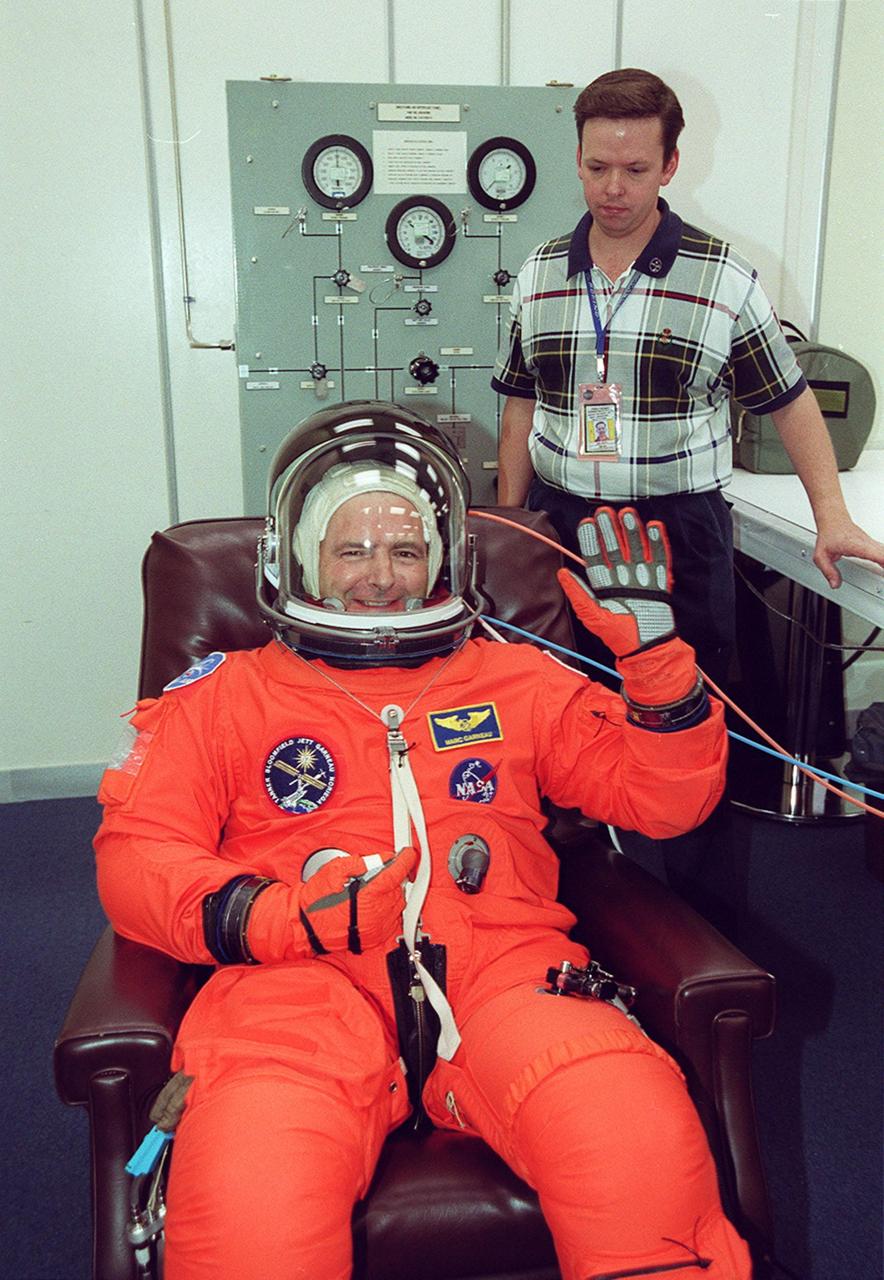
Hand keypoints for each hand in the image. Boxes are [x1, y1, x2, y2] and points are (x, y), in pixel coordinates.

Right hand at [299, 845, 416, 953]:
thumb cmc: (317, 901)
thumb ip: (357, 862)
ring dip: (389, 892)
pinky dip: (386, 908)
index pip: (396, 874)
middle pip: (398, 887)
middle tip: (376, 872)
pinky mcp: (377, 936)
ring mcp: (378, 926)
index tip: (408, 854)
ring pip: (397, 902)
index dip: (405, 861)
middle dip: (392, 876)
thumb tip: (377, 859)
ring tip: (369, 890)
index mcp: (367, 895)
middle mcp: (376, 912)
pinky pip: (392, 917)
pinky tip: (370, 904)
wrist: (307, 928)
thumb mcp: (332, 870)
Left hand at [557, 506, 675, 657]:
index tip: (587, 522)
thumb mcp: (594, 616)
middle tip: (605, 511)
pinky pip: (659, 558)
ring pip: (636, 548)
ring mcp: (642, 579)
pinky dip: (658, 543)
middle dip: (610, 530)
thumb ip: (578, 594)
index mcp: (604, 586)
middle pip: (616, 548)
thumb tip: (561, 573)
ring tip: (627, 513)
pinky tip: (654, 526)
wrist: (648, 647)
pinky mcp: (659, 582)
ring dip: (632, 531)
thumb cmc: (619, 636)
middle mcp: (622, 578)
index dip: (591, 541)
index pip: (595, 558)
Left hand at [813, 515, 883, 588]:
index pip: (877, 555)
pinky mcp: (870, 543)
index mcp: (857, 546)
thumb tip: (835, 585)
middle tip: (883, 578)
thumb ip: (828, 571)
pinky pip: (882, 550)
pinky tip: (883, 566)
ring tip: (882, 575)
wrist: (832, 519)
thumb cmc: (828, 534)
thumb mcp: (821, 556)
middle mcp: (866, 543)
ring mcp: (870, 542)